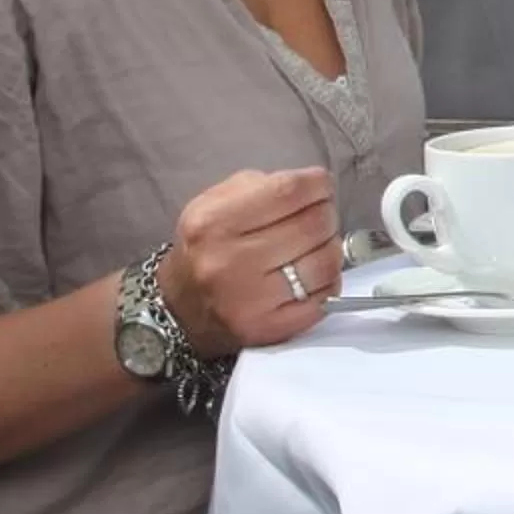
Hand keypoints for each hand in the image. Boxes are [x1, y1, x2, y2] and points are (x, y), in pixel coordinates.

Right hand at [156, 167, 339, 357]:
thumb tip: (314, 186)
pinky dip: (328, 281)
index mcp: (214, 222)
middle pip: (314, 225)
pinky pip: (325, 296)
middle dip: (326, 215)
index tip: (320, 187)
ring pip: (326, 262)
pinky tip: (313, 275)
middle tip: (319, 217)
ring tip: (316, 246)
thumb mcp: (216, 202)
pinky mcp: (271, 328)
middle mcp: (230, 262)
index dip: (318, 184)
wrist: (182, 308)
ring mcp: (251, 301)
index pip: (289, 191)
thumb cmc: (207, 247)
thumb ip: (263, 186)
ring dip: (331, 248)